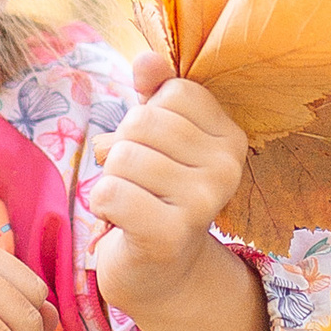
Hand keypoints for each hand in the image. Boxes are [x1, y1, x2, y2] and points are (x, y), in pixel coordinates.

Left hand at [86, 57, 270, 330]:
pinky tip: (119, 222)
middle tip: (134, 180)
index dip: (144, 116)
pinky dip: (101, 204)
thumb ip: (154, 93)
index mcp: (230, 138)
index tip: (153, 150)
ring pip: (122, 156)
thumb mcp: (156, 137)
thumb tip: (148, 59)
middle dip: (121, 148)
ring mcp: (202, 203)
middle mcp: (227, 169)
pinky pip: (109, 192)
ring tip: (129, 201)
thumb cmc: (154, 193)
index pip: (171, 93)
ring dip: (110, 179)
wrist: (159, 271)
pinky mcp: (170, 234)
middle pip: (143, 122)